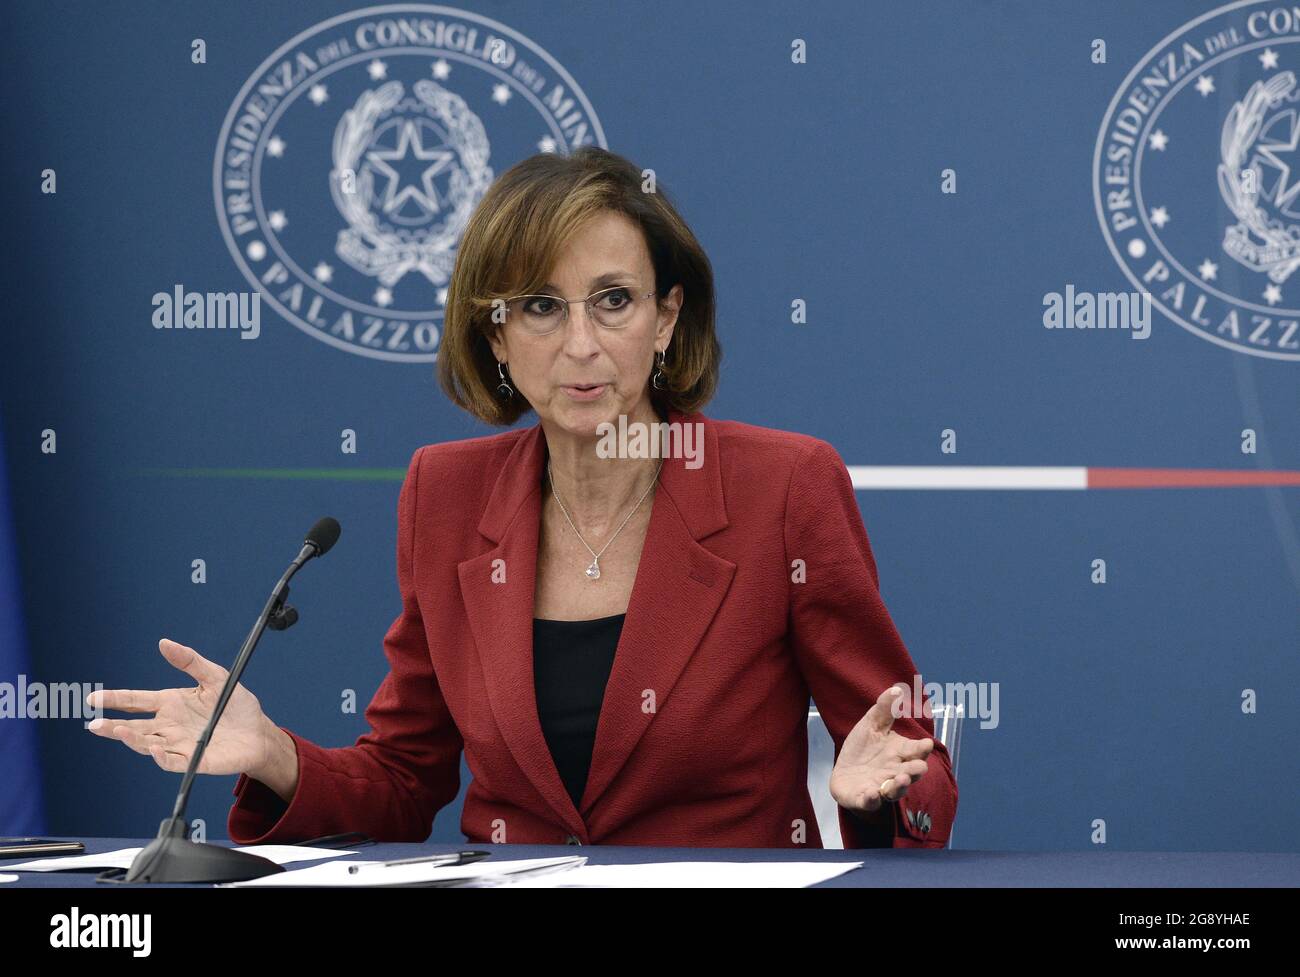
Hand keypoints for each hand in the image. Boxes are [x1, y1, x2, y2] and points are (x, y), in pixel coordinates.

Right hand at [86, 638, 276, 776]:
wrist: (259, 732)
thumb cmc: (235, 704)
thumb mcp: (215, 676)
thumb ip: (190, 661)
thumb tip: (164, 643)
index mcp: (170, 703)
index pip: (135, 701)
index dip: (114, 699)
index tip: (93, 698)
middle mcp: (169, 725)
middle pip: (134, 726)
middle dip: (112, 726)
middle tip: (94, 724)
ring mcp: (178, 744)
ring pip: (146, 744)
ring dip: (131, 739)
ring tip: (117, 730)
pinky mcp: (193, 760)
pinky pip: (171, 761)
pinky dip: (160, 756)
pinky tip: (153, 747)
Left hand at [829, 684, 933, 815]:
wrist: (845, 774)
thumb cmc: (864, 750)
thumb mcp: (871, 725)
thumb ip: (884, 709)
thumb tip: (896, 688)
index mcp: (900, 753)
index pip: (915, 750)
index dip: (922, 748)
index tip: (926, 743)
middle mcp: (895, 772)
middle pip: (911, 773)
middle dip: (915, 770)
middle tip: (919, 767)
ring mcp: (881, 787)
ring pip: (895, 790)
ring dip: (899, 786)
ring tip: (900, 780)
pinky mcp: (864, 799)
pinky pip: (870, 801)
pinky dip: (871, 798)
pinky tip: (871, 793)